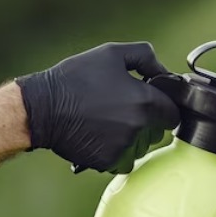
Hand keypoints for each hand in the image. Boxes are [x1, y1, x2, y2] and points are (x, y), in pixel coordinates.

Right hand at [16, 42, 180, 173]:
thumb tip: (164, 72)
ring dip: (132, 138)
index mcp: (146, 101)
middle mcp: (139, 128)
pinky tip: (99, 136)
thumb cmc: (75, 78)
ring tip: (107, 122)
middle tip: (122, 109)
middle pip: (157, 132)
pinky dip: (115, 151)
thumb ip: (146, 57)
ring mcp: (124, 148)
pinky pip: (123, 160)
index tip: (150, 102)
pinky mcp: (109, 162)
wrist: (42, 108)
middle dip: (147, 122)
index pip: (173, 113)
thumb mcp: (112, 54)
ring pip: (141, 148)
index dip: (163, 106)